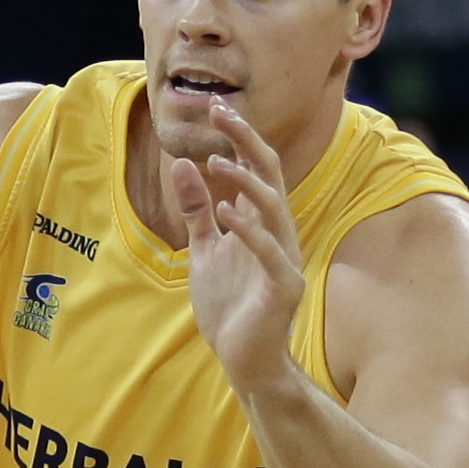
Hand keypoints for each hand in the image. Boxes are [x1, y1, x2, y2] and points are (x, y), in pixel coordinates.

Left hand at [172, 93, 308, 396]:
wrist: (246, 360)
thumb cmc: (230, 306)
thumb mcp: (204, 251)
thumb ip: (197, 211)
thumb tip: (184, 165)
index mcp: (260, 223)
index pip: (255, 168)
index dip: (238, 137)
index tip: (215, 107)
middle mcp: (278, 234)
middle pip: (269, 176)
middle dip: (246, 141)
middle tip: (220, 111)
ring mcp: (284, 259)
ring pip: (274, 208)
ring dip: (246, 182)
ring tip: (217, 160)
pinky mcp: (283, 287)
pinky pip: (270, 253)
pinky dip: (249, 231)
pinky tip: (226, 213)